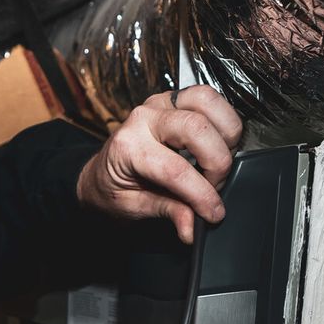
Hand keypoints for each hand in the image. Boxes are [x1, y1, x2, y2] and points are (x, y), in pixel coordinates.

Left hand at [75, 86, 244, 241]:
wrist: (99, 174)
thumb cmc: (113, 189)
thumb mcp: (135, 207)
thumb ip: (168, 212)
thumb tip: (192, 226)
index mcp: (128, 147)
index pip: (175, 169)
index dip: (202, 194)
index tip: (214, 212)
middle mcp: (144, 118)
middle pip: (196, 127)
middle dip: (217, 162)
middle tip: (214, 185)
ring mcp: (160, 103)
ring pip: (207, 100)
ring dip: (225, 132)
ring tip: (217, 160)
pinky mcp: (174, 99)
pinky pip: (209, 97)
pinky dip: (222, 119)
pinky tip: (217, 144)